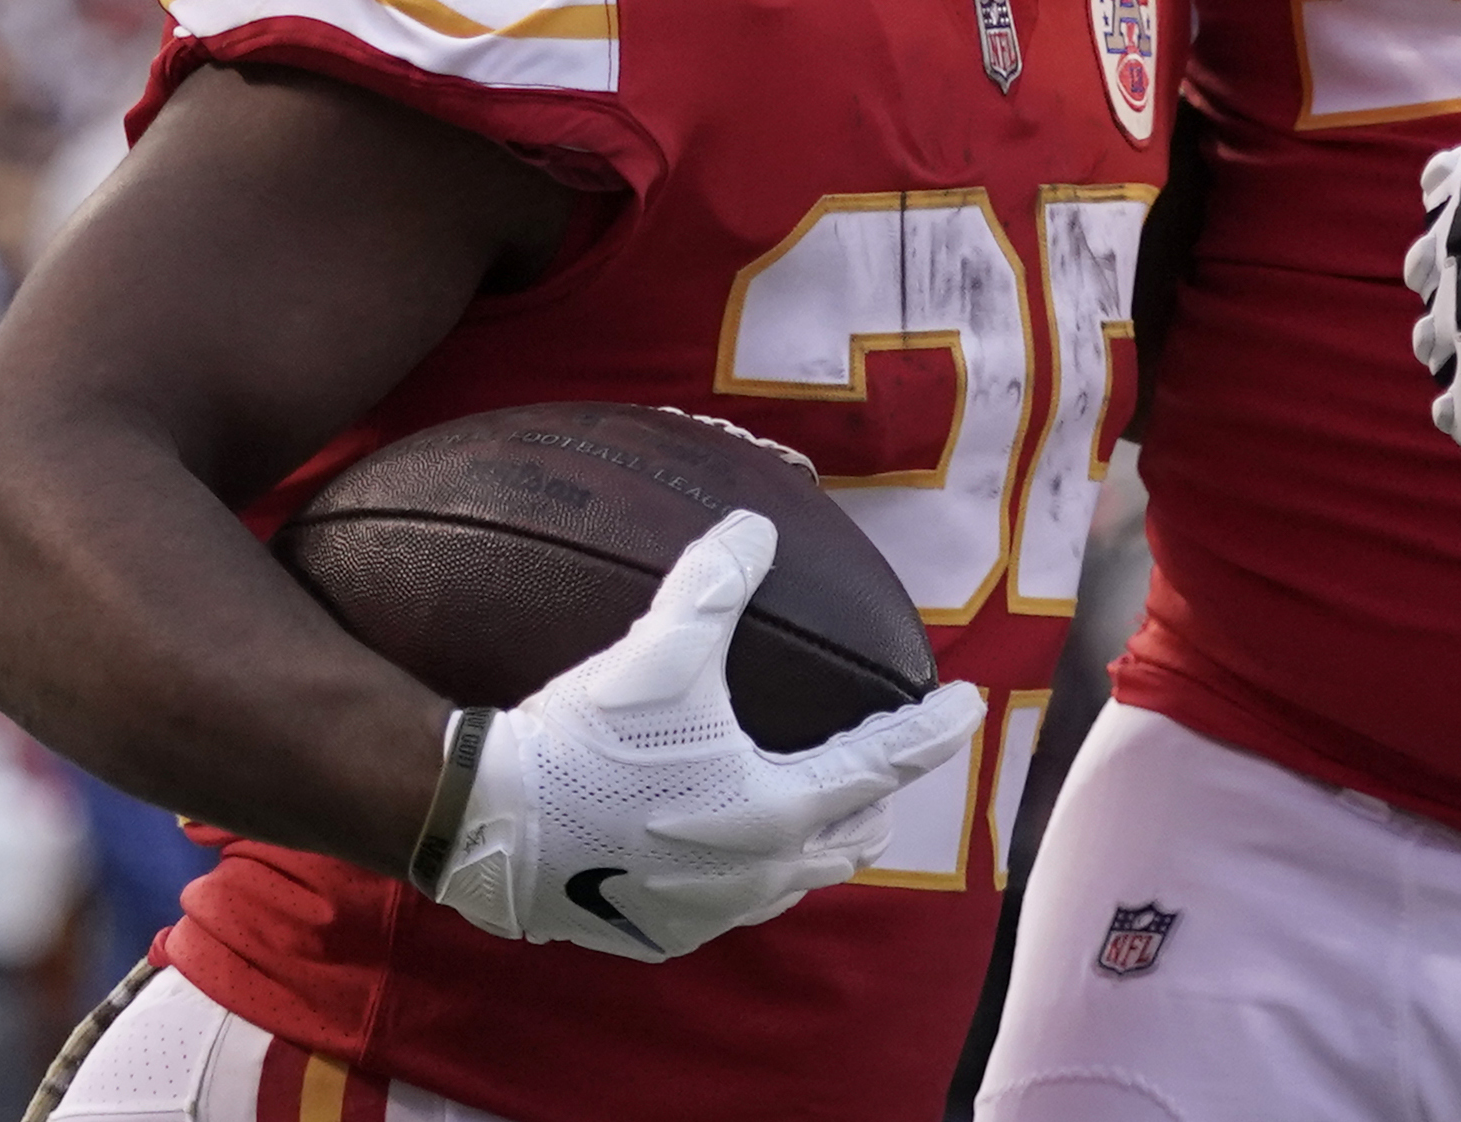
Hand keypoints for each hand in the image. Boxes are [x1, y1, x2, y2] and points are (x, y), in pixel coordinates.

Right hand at [429, 510, 982, 959]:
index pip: (883, 763)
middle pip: (851, 836)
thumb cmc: (587, 742)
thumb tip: (756, 527)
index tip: (970, 706)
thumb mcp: (660, 650)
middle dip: (879, 796)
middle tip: (889, 760)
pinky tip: (733, 851)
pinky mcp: (662, 934)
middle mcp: (759, 874)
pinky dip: (756, 872)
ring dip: (822, 840)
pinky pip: (733, 905)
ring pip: (797, 881)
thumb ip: (716, 582)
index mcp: (778, 809)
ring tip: (827, 811)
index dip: (933, 730)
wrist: (490, 827)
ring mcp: (711, 913)